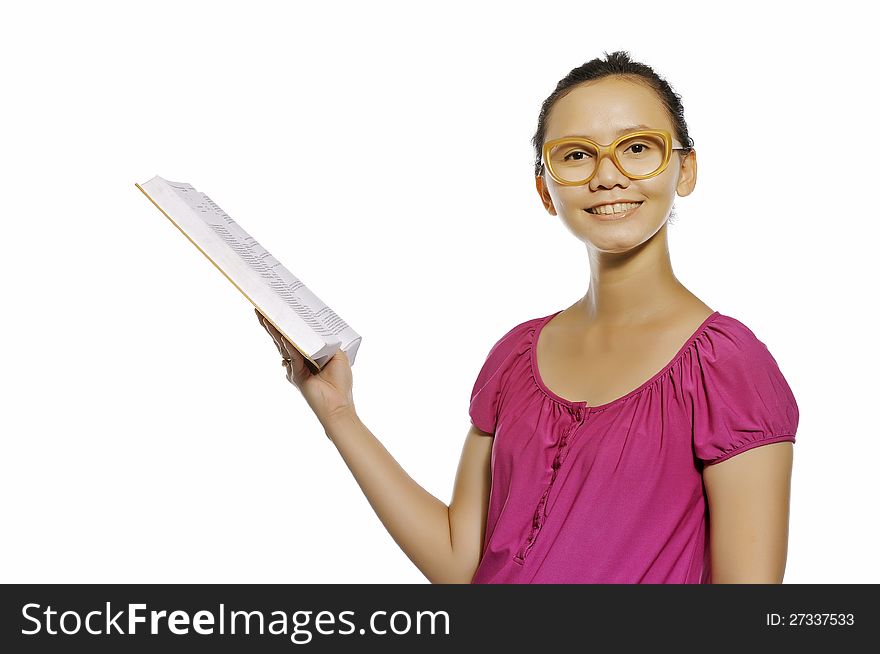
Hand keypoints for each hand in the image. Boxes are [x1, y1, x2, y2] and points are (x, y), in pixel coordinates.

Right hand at [254, 307, 355, 426]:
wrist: (339, 405)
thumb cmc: (340, 383)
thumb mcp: (339, 356)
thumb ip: (327, 343)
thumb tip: (318, 331)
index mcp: (308, 354)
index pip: (295, 336)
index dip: (288, 324)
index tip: (280, 308)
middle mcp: (298, 360)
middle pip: (282, 339)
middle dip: (271, 324)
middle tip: (261, 309)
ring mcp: (295, 368)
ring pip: (283, 346)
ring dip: (274, 331)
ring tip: (265, 318)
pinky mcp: (297, 376)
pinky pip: (293, 358)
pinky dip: (289, 348)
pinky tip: (284, 338)